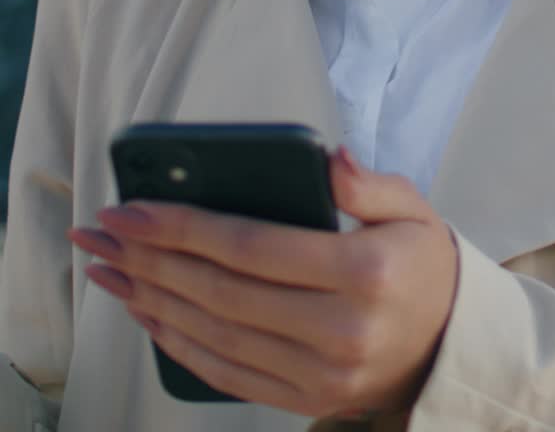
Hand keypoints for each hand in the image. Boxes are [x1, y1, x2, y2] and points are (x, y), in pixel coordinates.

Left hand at [67, 146, 458, 420]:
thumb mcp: (412, 207)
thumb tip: (328, 158)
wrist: (450, 344)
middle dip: (150, 259)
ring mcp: (321, 375)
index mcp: (364, 272)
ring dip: (150, 300)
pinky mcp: (306, 400)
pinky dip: (178, 344)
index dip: (184, 227)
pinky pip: (227, 373)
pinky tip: (147, 313)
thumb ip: (367, 181)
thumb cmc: (420, 263)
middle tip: (100, 233)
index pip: (253, 247)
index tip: (132, 208)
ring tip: (107, 270)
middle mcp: (340, 330)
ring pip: (214, 336)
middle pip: (221, 292)